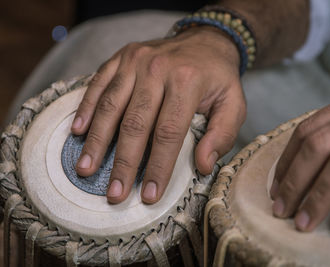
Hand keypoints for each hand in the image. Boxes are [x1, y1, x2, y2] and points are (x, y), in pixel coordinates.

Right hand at [71, 26, 245, 203]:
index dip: (158, 167)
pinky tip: (78, 132)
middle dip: (124, 163)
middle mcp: (157, 69)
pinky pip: (98, 84)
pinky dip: (87, 109)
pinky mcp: (121, 57)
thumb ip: (223, 134)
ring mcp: (136, 61)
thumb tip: (203, 165)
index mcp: (187, 82)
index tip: (149, 195)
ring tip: (85, 169)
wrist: (205, 40)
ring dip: (97, 141)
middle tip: (114, 193)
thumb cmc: (218, 78)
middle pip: (135, 124)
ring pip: (111, 106)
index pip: (168, 133)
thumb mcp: (234, 104)